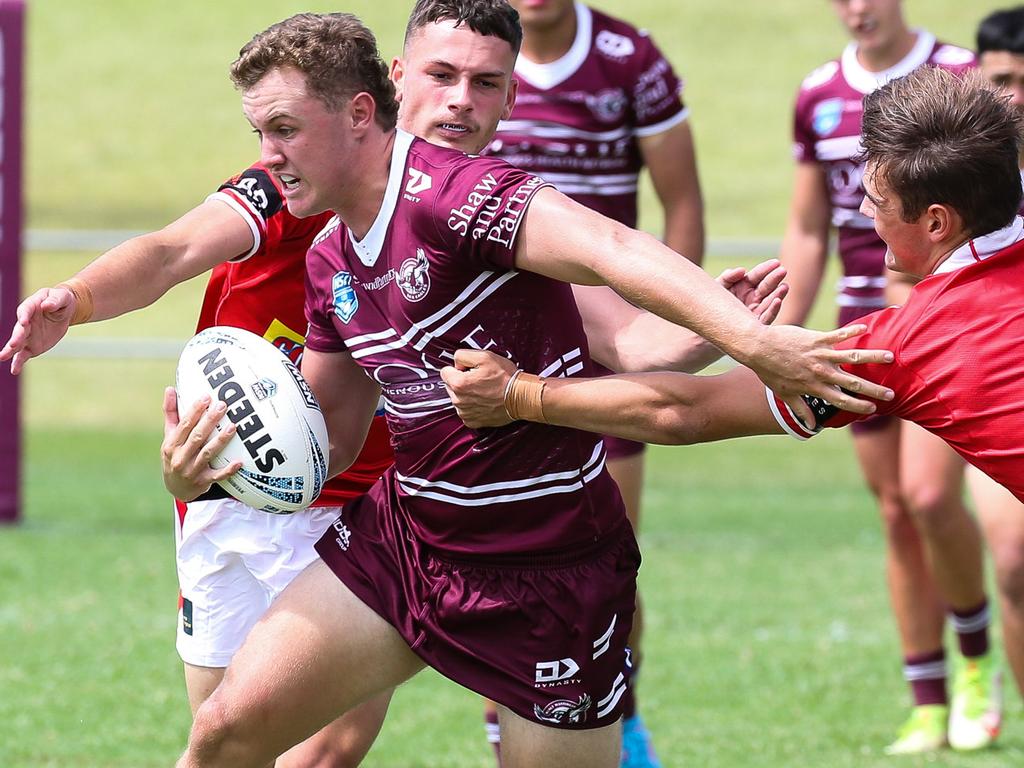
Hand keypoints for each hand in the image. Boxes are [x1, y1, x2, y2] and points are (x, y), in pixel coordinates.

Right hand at [0, 286, 77, 373]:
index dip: (24, 316)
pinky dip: (18, 362)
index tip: (24, 322)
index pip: (25, 311)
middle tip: (14, 344)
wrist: (62, 311)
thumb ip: (54, 301)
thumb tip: (46, 305)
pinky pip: (24, 355)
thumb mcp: (62, 297)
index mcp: (31, 307)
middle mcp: (26, 322)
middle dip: (16, 337)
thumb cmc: (61, 300)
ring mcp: (27, 335)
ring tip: (2, 357)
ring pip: (17, 344)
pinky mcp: (32, 346)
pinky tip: (14, 370)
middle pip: (20, 330)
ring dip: (10, 350)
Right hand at [160, 387, 240, 500]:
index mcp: (171, 444)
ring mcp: (192, 470)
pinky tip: (239, 461)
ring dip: (221, 440)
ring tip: (233, 426)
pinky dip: (228, 470)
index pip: (184, 425)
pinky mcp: (203, 482)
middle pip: (197, 437)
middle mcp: (180, 457)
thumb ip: (171, 413)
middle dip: (210, 421)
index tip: (206, 397)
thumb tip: (170, 389)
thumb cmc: (174, 454)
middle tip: (223, 405)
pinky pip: (217, 476)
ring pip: (208, 453)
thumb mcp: (169, 435)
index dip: (195, 411)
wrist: (175, 487)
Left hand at [440, 349, 517, 427]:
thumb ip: (462, 355)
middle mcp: (458, 400)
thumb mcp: (485, 356)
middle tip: (479, 379)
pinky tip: (484, 401)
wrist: (521, 398)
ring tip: (484, 390)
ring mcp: (464, 413)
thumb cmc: (505, 378)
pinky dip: (472, 406)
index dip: (459, 368)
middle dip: (461, 381)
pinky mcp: (472, 422)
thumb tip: (456, 363)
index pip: (444, 372)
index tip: (470, 370)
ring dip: (466, 394)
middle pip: (450, 386)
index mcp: (459, 383)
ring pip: (457, 398)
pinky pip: (465, 411)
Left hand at [718, 259, 788, 325]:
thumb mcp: (718, 288)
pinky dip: (773, 310)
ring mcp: (755, 311)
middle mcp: (752, 298)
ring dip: (778, 294)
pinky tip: (778, 301)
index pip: (757, 276)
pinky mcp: (755, 325)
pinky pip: (766, 318)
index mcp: (744, 286)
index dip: (766, 269)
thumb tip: (742, 270)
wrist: (705, 327)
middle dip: (775, 279)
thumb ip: (728, 277)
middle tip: (783, 271)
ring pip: (770, 302)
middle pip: (766, 287)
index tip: (776, 263)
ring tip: (784, 286)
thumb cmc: (711, 304)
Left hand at [748, 324, 893, 423]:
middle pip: (852, 382)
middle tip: (892, 393)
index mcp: (814, 387)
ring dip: (872, 358)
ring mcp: (820, 355)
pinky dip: (852, 331)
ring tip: (890, 358)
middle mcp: (821, 372)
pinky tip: (865, 328)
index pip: (840, 400)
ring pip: (852, 357)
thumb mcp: (784, 394)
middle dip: (873, 389)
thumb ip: (800, 409)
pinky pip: (838, 335)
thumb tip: (811, 425)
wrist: (759, 349)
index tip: (874, 409)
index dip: (858, 405)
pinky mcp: (817, 339)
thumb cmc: (770, 372)